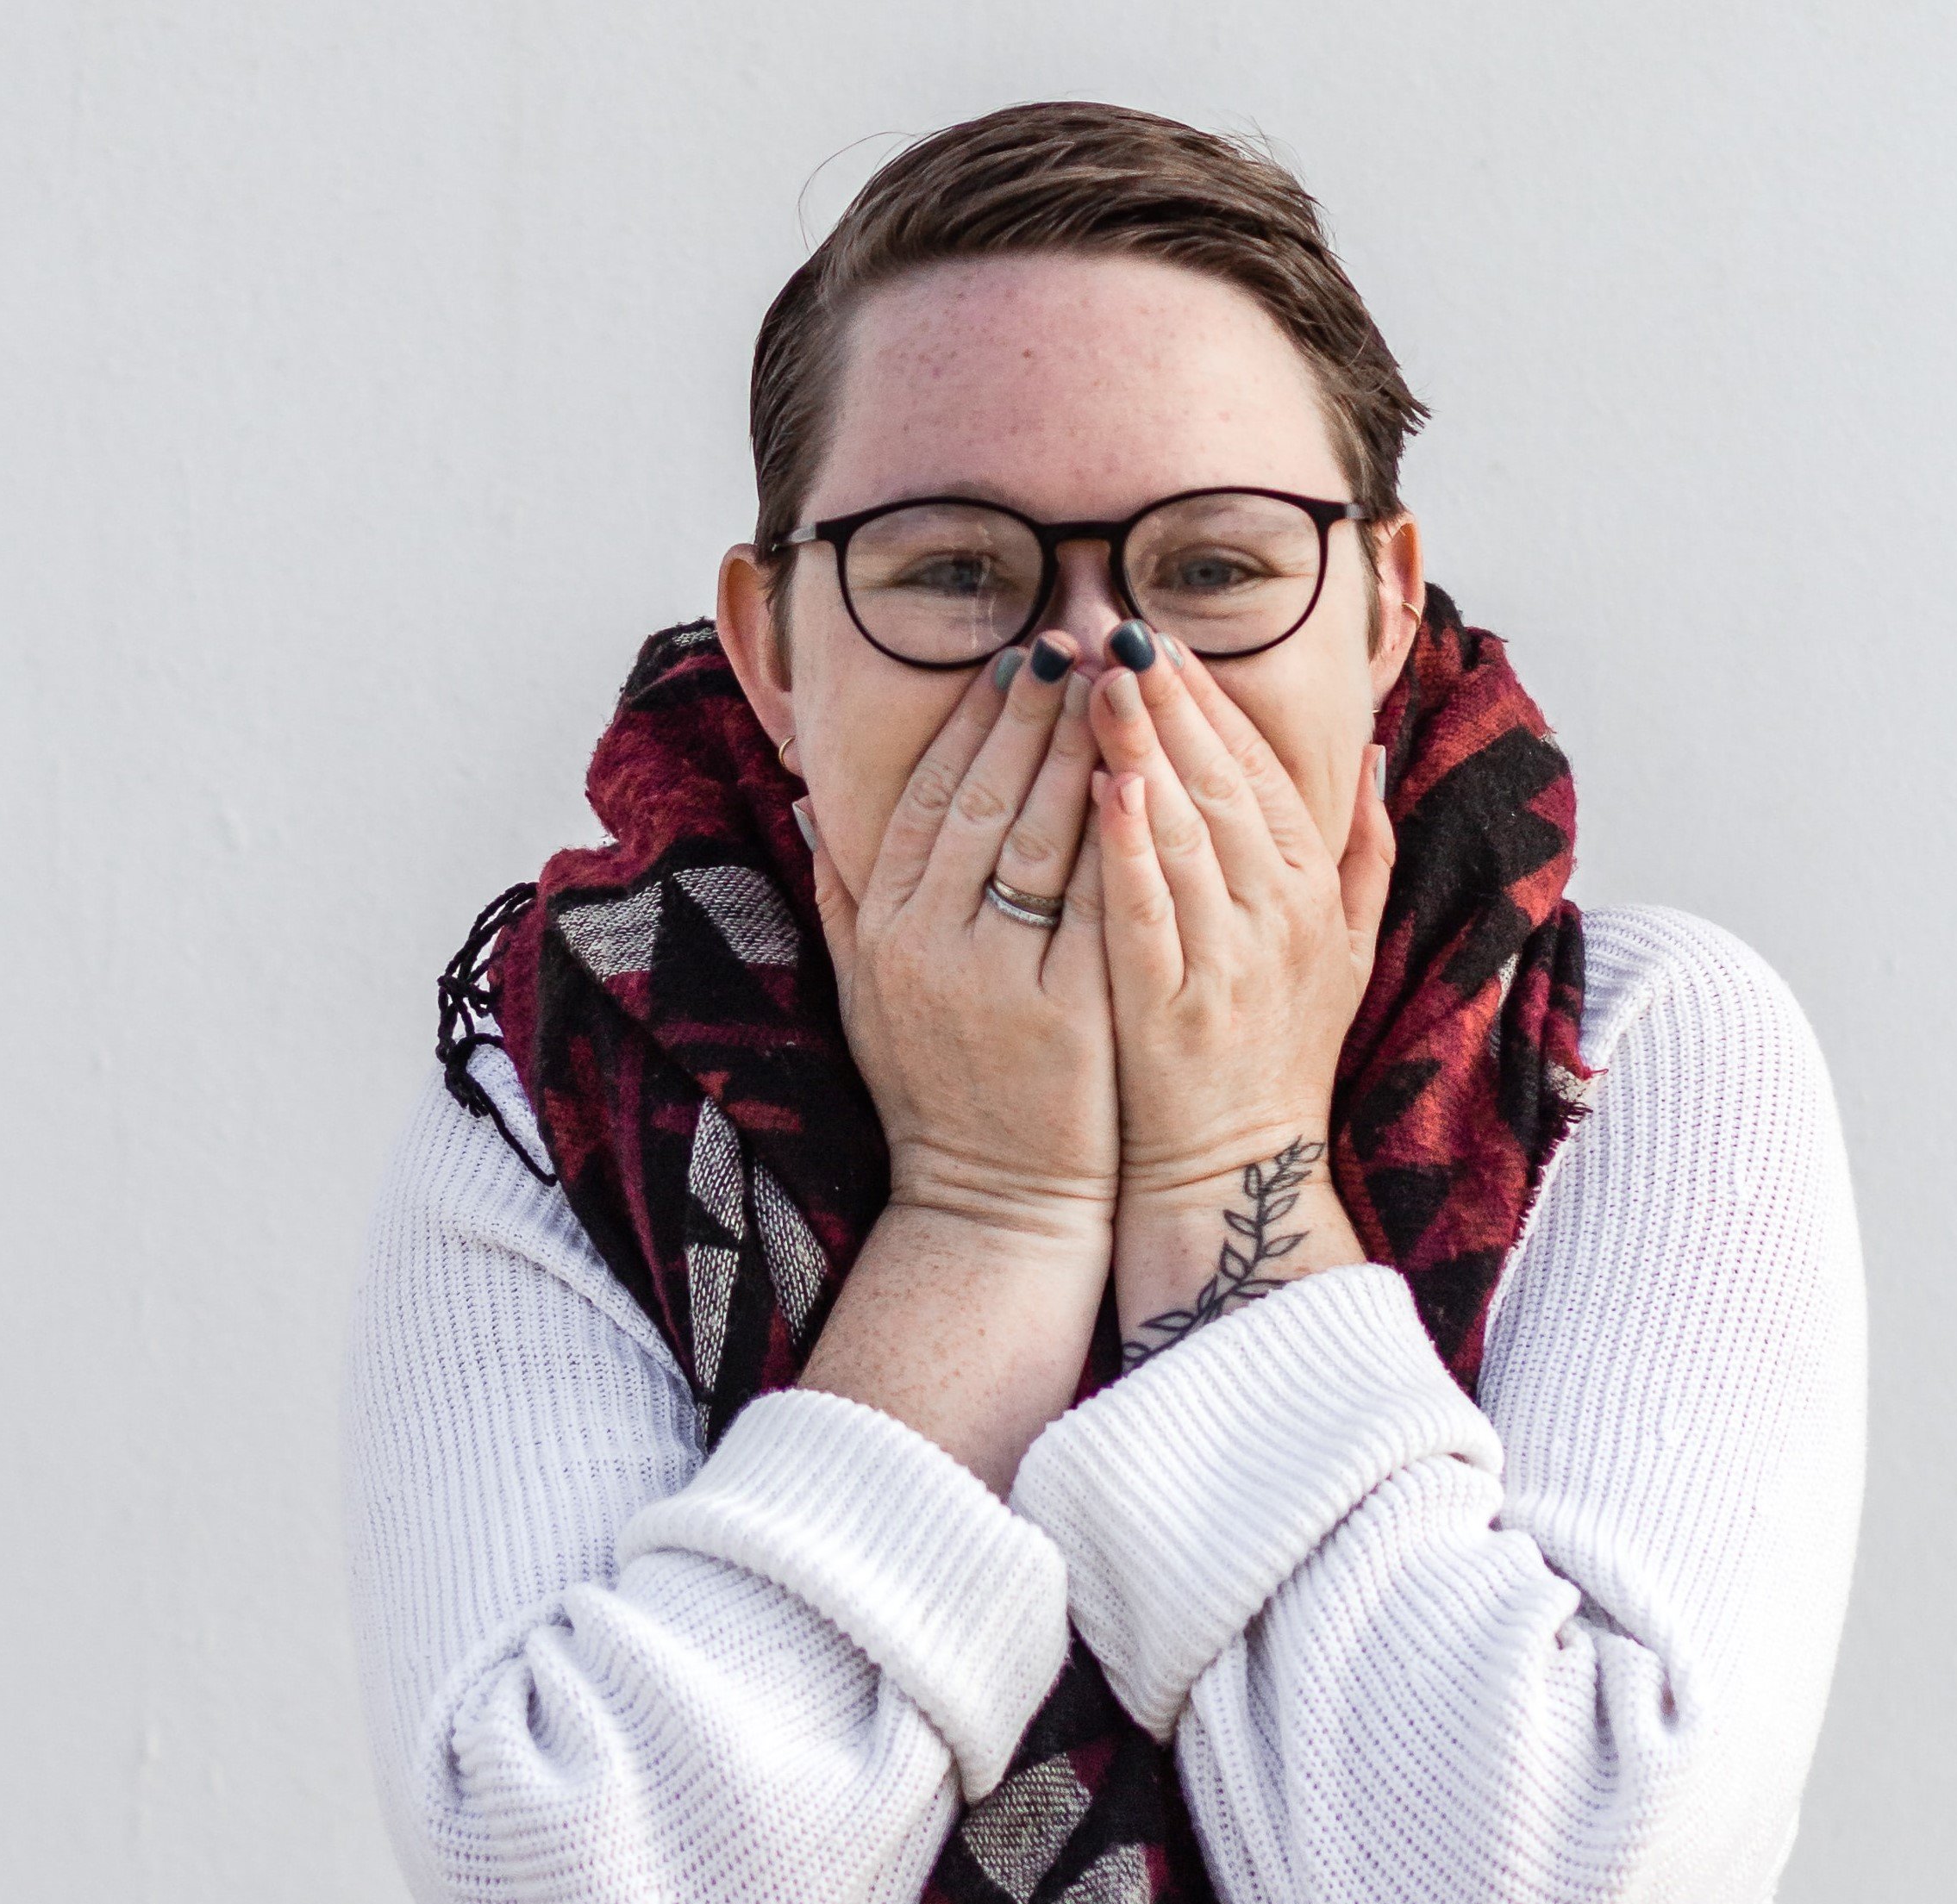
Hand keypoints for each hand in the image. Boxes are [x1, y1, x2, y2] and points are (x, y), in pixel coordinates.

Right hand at [802, 637, 1114, 1251]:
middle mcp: (928, 944)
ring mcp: (996, 976)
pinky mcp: (1065, 1009)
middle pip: (980, 798)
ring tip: (1114, 684)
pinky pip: (1093, 899)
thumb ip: (841, 898)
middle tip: (1074, 642)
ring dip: (1076, 748)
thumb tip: (811, 807)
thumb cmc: (938, 1097)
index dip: (969, 725)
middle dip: (1031, 713)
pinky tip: (1145, 775)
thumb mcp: (864, 995)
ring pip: (1036, 834)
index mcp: (883, 930)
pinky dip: (1116, 832)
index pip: (922, 797)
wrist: (992, 1208)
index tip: (1011, 663)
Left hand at [1084, 622, 1394, 1357]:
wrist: (1238, 1179)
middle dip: (1169, 697)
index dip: (1213, 699)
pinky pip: (1151, 912)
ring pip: (1187, 832)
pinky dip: (1131, 847)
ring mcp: (1228, 961)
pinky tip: (1104, 784)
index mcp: (1312, 893)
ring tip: (1097, 673)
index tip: (1162, 634)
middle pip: (1223, 783)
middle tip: (1113, 620)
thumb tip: (1373, 755)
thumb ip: (1366, 853)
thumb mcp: (1347, 952)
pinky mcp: (1173, 1008)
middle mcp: (1279, 917)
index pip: (1261, 770)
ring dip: (1144, 746)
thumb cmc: (1277, 1060)